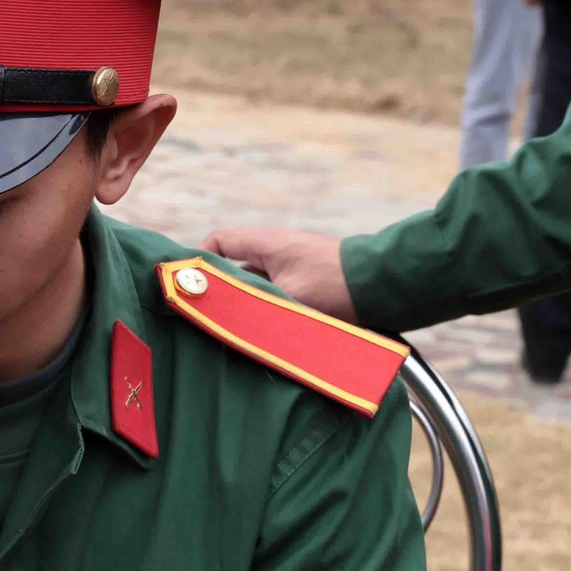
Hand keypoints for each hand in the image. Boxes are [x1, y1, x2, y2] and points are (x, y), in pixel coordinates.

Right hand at [201, 228, 356, 319]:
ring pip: (251, 282)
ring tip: (230, 327)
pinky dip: (261, 307)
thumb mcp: (285, 297)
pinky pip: (271, 292)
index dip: (198, 261)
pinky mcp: (304, 282)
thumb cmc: (335, 285)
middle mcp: (276, 249)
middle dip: (217, 289)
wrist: (384, 285)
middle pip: (232, 266)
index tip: (187, 287)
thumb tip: (214, 315)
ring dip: (241, 302)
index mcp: (267, 243)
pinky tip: (259, 329)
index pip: (218, 242)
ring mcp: (291, 265)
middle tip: (203, 314)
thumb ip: (248, 303)